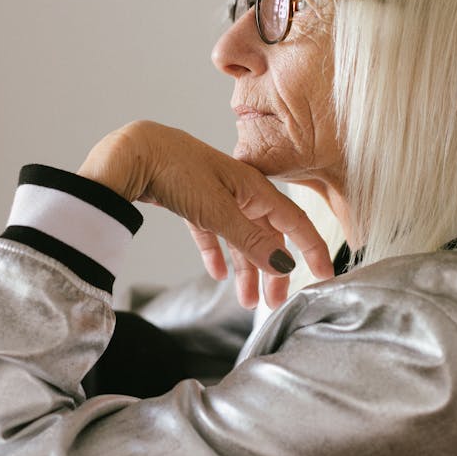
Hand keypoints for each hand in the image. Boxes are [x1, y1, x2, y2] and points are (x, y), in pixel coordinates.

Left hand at [79, 121, 333, 308]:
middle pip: (267, 235)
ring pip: (239, 238)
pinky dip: (217, 253)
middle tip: (274, 303)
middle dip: (273, 270)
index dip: (312, 248)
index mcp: (255, 188)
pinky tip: (217, 273)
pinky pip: (211, 233)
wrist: (130, 153)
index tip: (326, 274)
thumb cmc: (176, 170)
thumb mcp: (217, 210)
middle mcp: (240, 191)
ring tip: (246, 300)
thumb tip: (285, 265)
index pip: (294, 222)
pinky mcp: (191, 201)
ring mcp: (215, 196)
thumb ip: (251, 240)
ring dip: (245, 269)